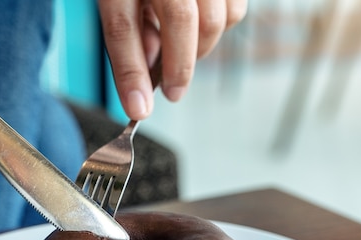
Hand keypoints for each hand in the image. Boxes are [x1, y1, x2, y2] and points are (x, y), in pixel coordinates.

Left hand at [98, 0, 246, 119]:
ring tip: (184, 49)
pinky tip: (201, 25)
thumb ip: (131, 35)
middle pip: (182, 22)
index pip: (124, 27)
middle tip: (171, 89)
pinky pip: (236, 9)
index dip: (132, 73)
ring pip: (218, 18)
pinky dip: (222, 27)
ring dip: (202, 47)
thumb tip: (148, 79)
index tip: (140, 109)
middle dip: (178, 66)